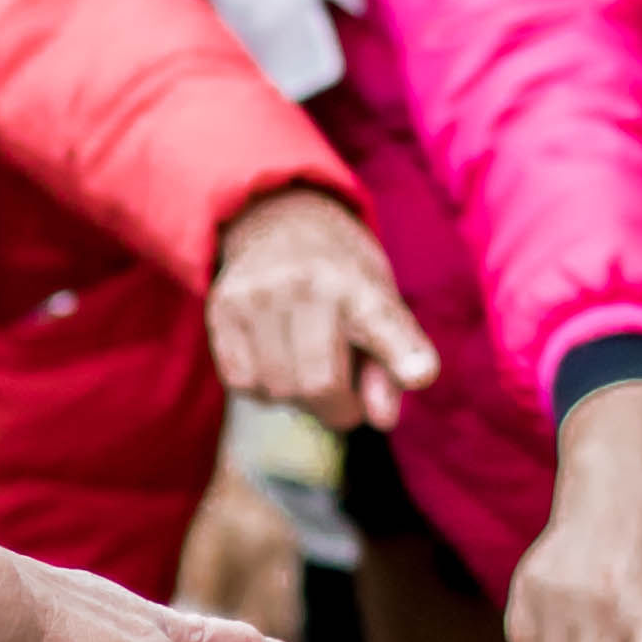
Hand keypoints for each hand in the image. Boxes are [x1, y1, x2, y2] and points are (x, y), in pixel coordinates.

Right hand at [206, 186, 433, 421]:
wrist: (280, 222)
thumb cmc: (342, 278)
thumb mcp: (381, 306)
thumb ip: (390, 364)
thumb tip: (382, 419)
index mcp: (358, 285)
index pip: (382, 324)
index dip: (402, 354)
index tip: (420, 374)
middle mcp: (305, 285)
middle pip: (318, 385)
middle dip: (337, 409)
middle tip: (345, 398)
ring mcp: (257, 295)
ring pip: (276, 390)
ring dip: (296, 399)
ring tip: (307, 368)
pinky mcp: (221, 308)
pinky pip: (242, 383)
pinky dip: (262, 389)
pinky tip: (275, 362)